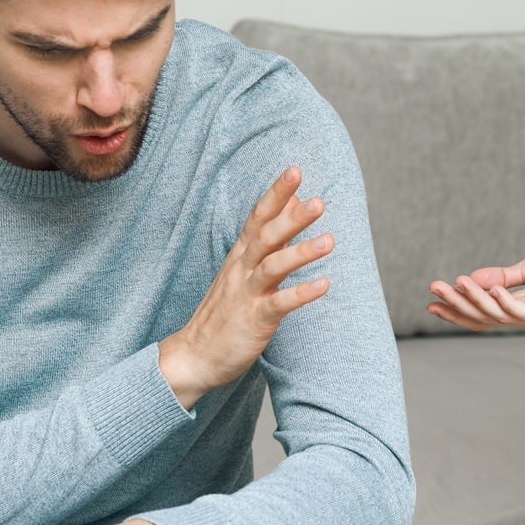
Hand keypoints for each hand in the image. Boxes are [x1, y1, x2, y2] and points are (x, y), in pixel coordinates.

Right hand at [160, 166, 332, 407]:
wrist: (194, 355)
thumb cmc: (225, 309)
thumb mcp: (243, 267)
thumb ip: (268, 237)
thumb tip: (293, 203)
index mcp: (240, 255)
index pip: (258, 217)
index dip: (276, 194)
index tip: (295, 170)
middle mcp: (242, 269)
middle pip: (265, 236)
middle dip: (291, 218)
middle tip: (318, 201)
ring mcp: (247, 294)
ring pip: (272, 267)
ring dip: (301, 253)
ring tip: (330, 241)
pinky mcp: (253, 320)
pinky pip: (279, 304)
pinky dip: (301, 294)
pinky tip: (324, 285)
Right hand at [427, 241, 524, 330]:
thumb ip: (505, 275)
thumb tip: (474, 278)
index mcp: (523, 308)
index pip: (483, 315)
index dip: (458, 310)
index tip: (432, 301)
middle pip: (484, 319)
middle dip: (457, 306)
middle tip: (432, 292)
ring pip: (498, 316)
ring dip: (473, 301)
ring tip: (453, 283)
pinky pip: (521, 310)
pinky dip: (502, 301)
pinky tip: (487, 287)